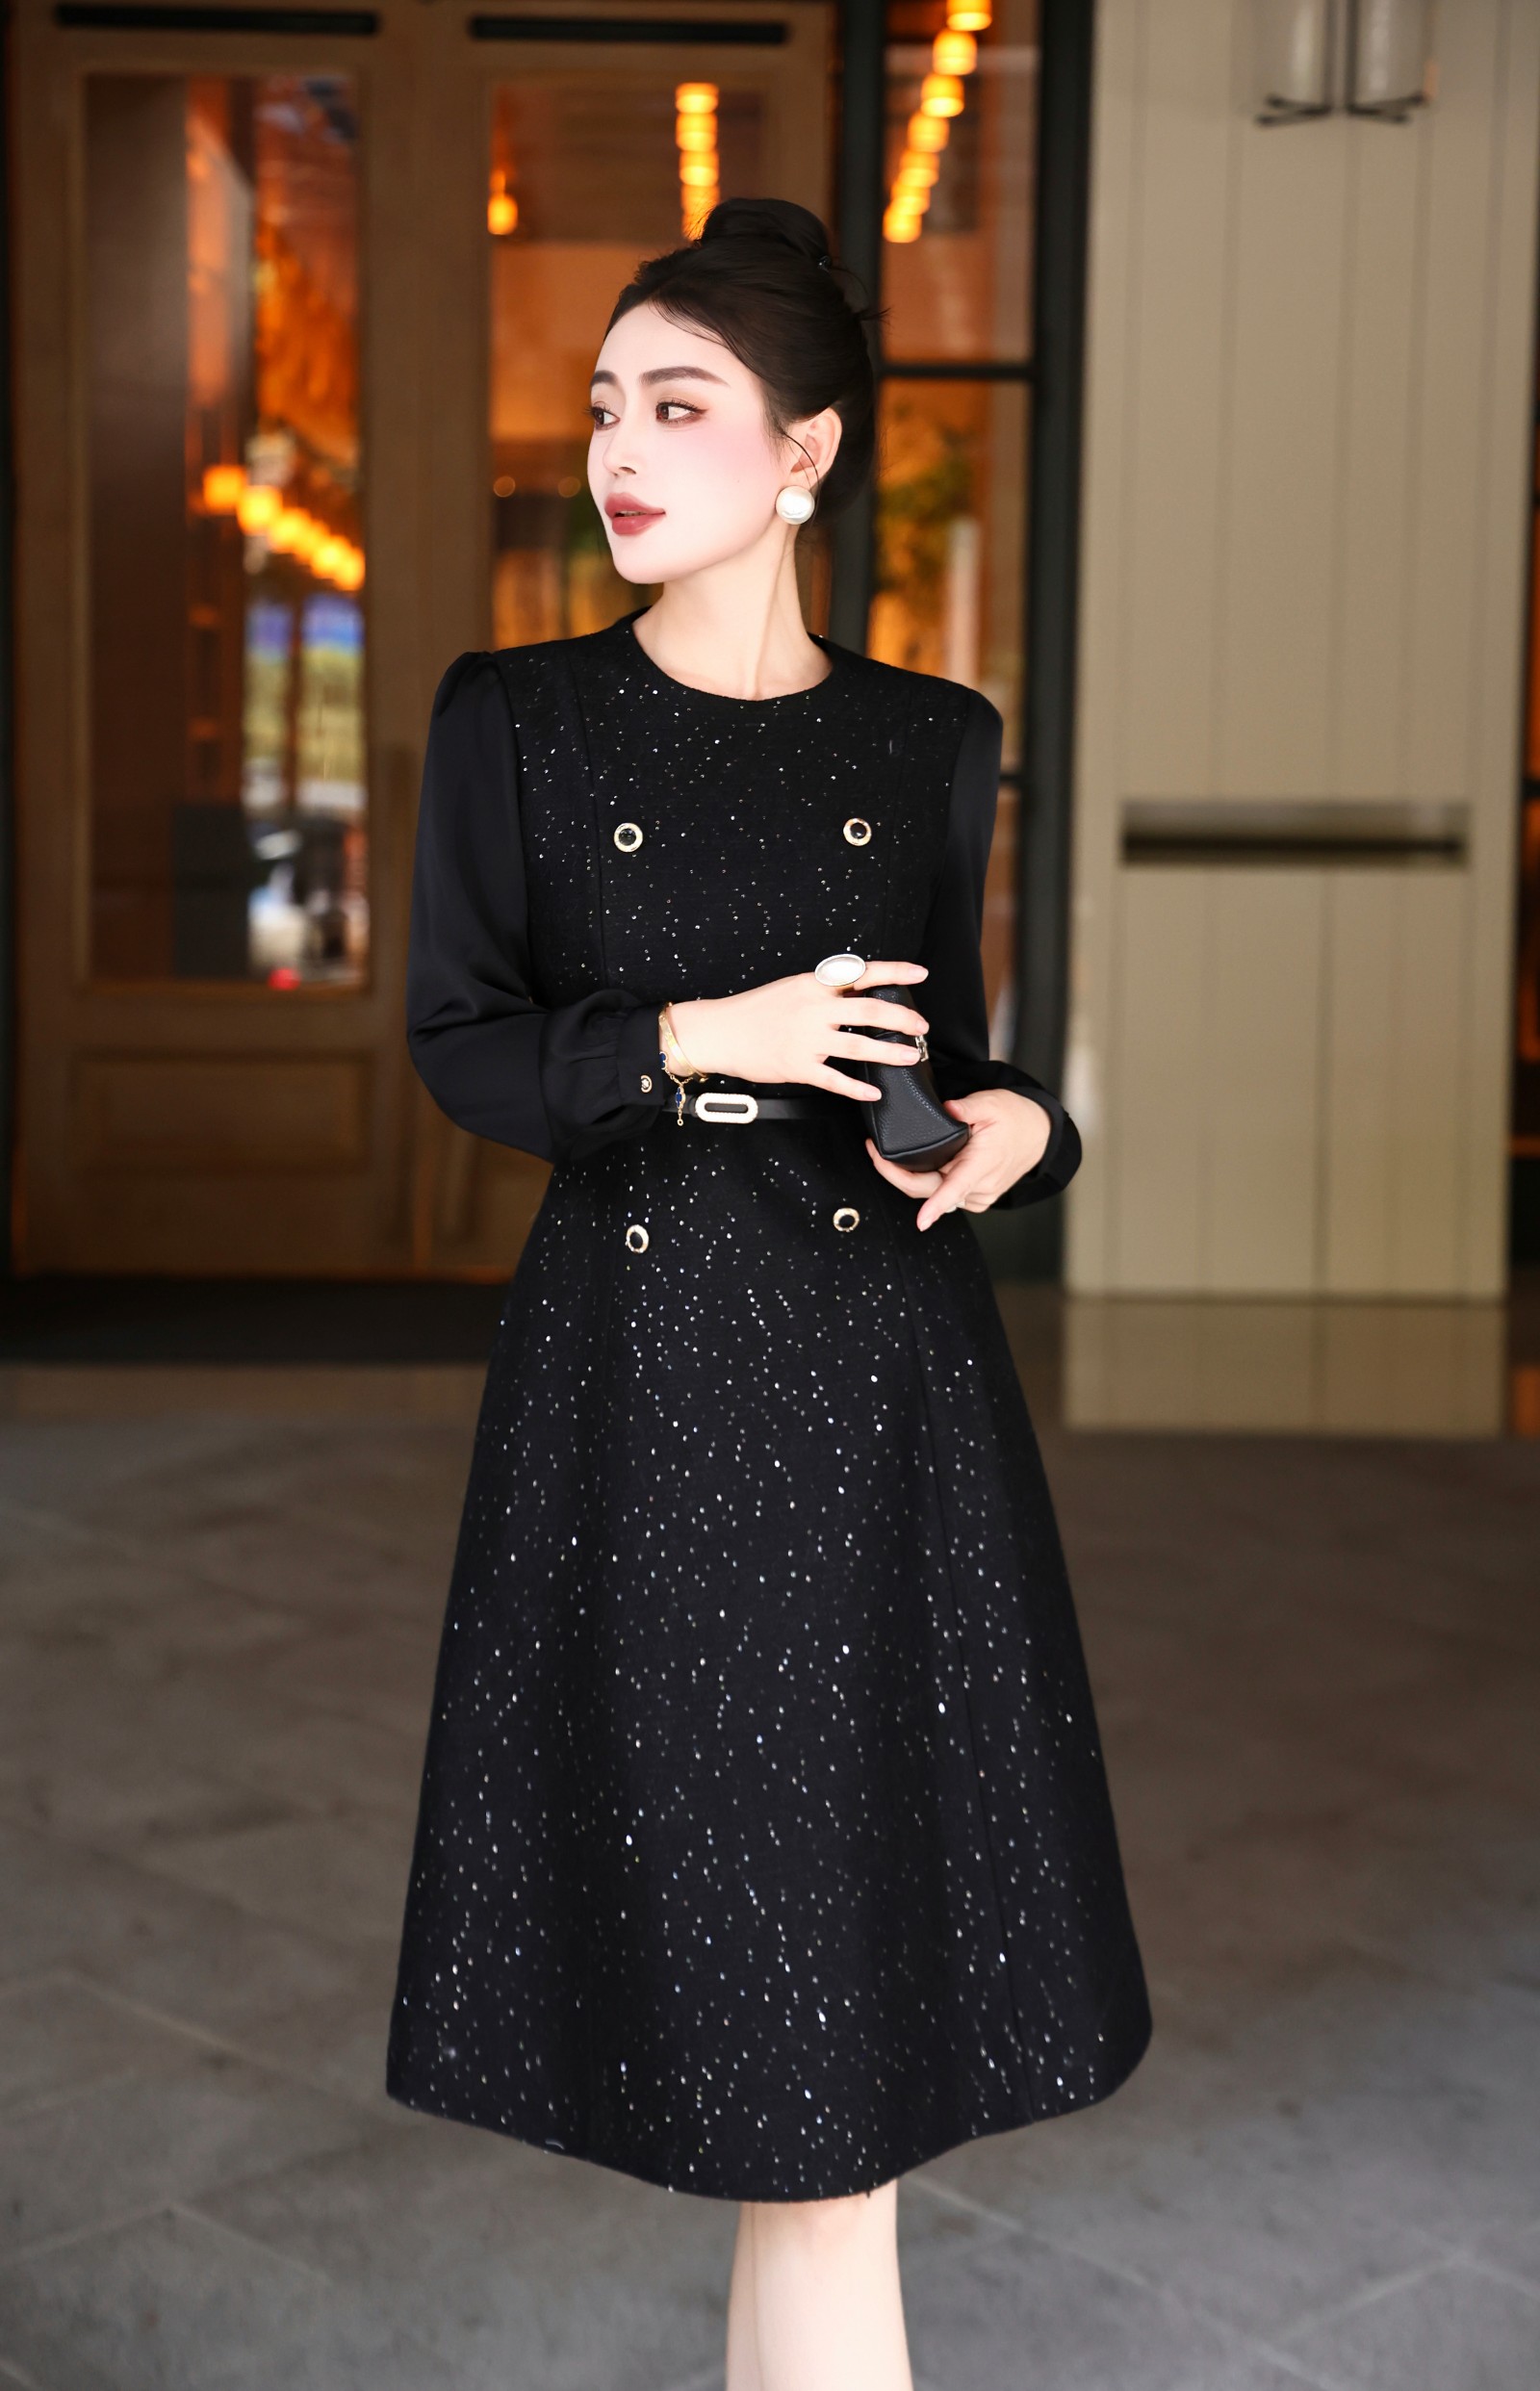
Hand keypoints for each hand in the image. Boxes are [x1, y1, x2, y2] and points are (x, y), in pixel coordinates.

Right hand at [668, 962, 929, 1101]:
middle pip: (869, 1010)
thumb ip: (825, 991)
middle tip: (922, 1027)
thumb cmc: (755, 1010)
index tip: (920, 973)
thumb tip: (860, 993)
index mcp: (814, 984)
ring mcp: (807, 1039)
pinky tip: (874, 1092)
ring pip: (859, 1045)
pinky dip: (858, 1087)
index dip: (895, 972)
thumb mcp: (792, 988)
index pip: (862, 973)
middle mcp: (814, 1009)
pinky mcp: (798, 1066)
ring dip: (891, 1053)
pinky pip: (836, 1079)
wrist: (720, 1031)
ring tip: (911, 1057)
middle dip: (902, 1019)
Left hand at [865, 1087, 1051, 1228]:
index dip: (936, 1206)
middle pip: (930, 1191)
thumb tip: (946, 1109)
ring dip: (908, 1177)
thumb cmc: (1013, 1117)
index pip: (956, 1188)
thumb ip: (966, 1108)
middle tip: (872, 1151)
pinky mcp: (973, 1198)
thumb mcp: (991, 1102)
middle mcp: (980, 1186)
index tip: (922, 1221)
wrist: (1037, 1134)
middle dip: (896, 1175)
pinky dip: (926, 1181)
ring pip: (932, 1193)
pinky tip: (912, 1163)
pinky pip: (941, 1193)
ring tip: (883, 1154)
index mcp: (983, 1163)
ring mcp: (977, 1196)